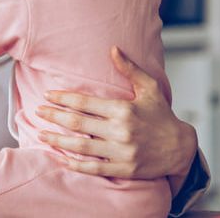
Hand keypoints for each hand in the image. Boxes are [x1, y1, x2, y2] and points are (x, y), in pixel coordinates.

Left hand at [36, 46, 196, 182]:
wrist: (181, 148)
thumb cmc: (163, 116)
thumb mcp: (149, 88)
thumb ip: (129, 69)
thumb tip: (113, 49)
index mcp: (124, 110)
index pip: (85, 103)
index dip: (63, 99)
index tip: (48, 95)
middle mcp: (120, 131)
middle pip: (78, 124)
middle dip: (54, 116)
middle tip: (38, 111)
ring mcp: (121, 152)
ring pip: (81, 147)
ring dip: (58, 141)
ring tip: (42, 135)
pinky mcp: (123, 169)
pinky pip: (94, 168)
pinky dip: (76, 165)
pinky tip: (62, 159)